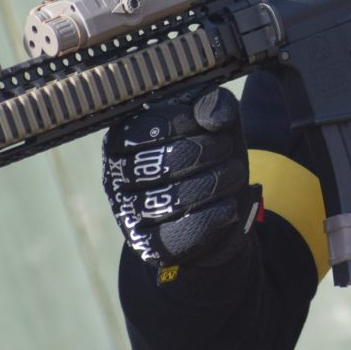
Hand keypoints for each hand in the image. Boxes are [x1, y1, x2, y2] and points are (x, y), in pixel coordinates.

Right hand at [102, 87, 258, 272]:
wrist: (214, 205)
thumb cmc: (207, 154)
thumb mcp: (215, 122)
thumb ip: (214, 104)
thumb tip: (212, 116)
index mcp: (123, 138)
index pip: (154, 125)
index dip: (191, 122)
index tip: (213, 126)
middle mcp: (116, 176)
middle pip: (166, 162)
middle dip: (211, 151)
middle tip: (229, 149)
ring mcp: (127, 213)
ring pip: (175, 198)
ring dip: (217, 182)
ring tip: (234, 174)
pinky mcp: (147, 245)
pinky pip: (182, 233)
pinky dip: (214, 215)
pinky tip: (228, 204)